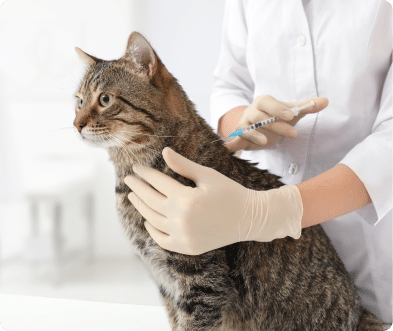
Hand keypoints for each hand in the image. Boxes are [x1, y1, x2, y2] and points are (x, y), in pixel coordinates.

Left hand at [124, 147, 302, 254]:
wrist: (249, 218)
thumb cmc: (230, 192)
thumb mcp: (207, 175)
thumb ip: (183, 165)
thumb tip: (164, 151)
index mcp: (186, 198)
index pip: (157, 182)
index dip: (145, 173)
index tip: (136, 168)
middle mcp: (181, 219)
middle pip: (150, 201)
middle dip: (137, 188)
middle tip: (128, 180)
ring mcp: (183, 236)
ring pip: (152, 220)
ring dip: (140, 207)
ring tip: (133, 197)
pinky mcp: (187, 247)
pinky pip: (162, 240)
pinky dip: (152, 230)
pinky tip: (147, 221)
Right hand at [225, 95, 328, 151]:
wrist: (257, 125)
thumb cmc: (275, 117)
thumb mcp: (291, 112)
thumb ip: (307, 107)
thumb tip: (326, 101)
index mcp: (263, 103)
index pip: (269, 102)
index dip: (279, 108)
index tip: (292, 115)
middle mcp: (251, 112)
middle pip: (260, 116)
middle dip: (275, 125)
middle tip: (294, 134)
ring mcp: (243, 125)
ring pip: (246, 129)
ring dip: (254, 135)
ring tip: (265, 143)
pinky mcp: (239, 138)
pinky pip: (233, 140)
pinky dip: (229, 145)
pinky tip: (227, 150)